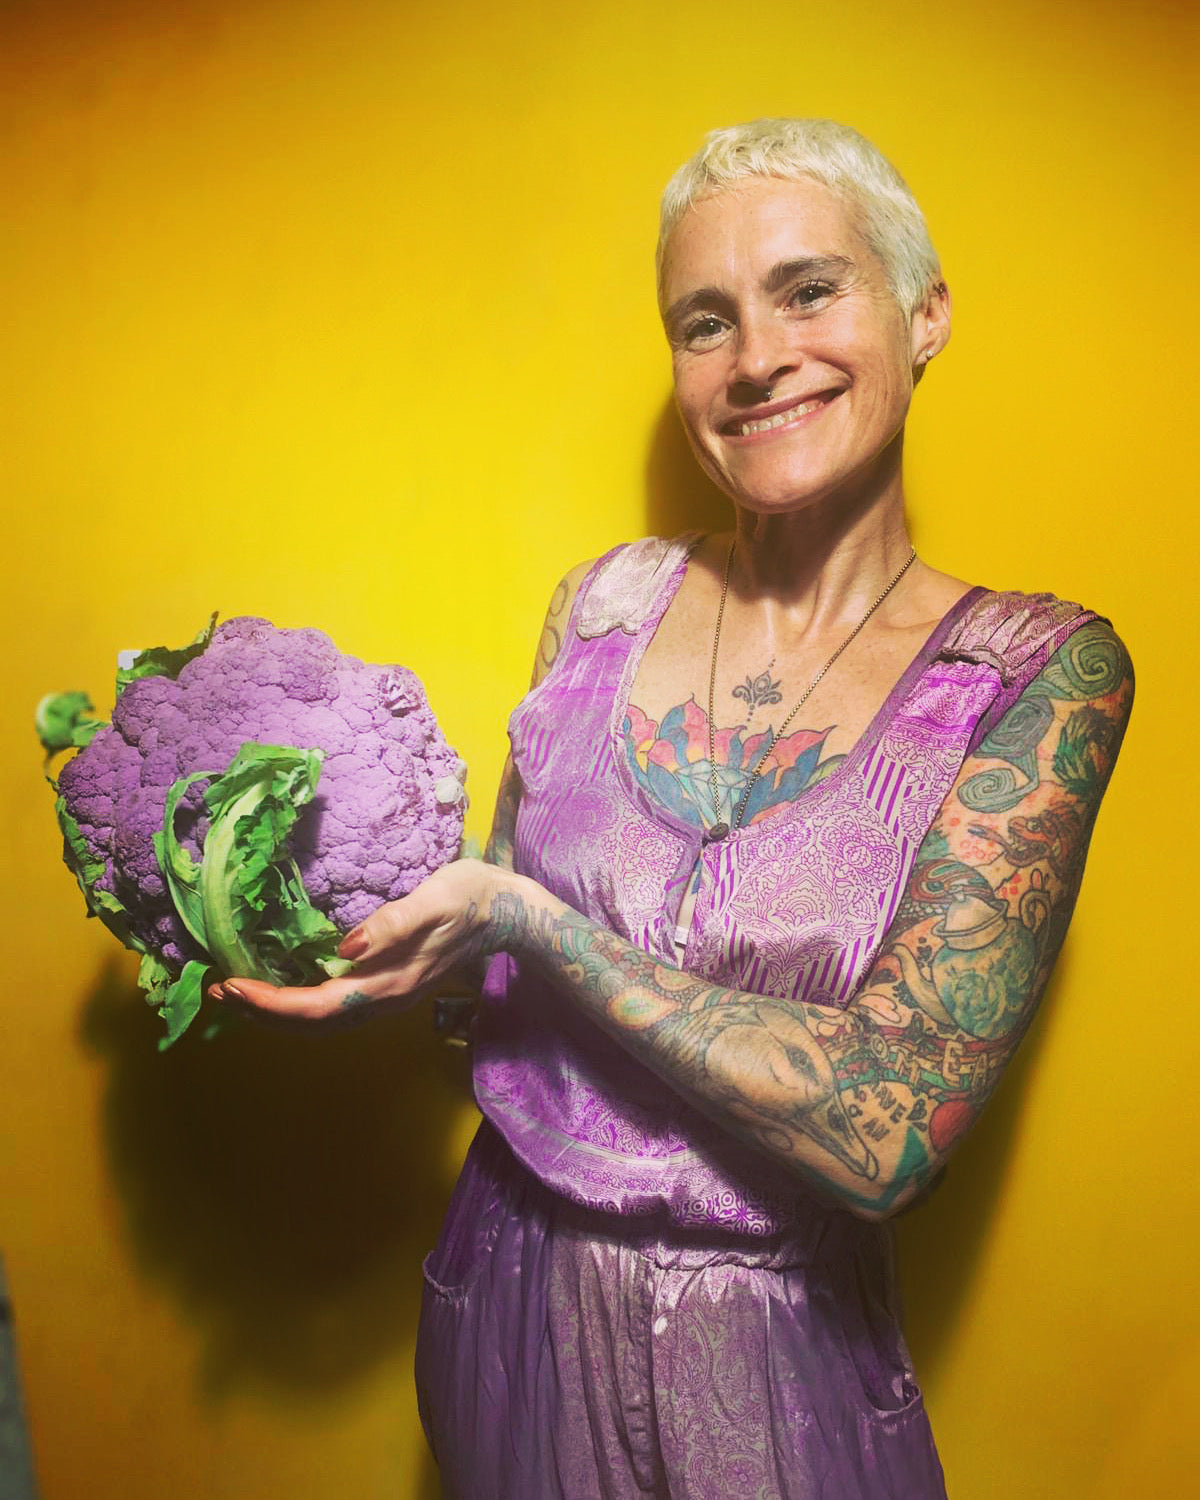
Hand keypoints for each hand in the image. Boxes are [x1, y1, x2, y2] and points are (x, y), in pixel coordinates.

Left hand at [207, 858, 506, 1025]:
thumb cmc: (470, 896)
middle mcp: (384, 997)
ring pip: (321, 1019)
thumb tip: (345, 947)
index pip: (318, 1005)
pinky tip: (281, 986)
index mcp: (390, 982)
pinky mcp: (386, 984)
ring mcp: (386, 995)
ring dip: (276, 1012)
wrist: (507, 909)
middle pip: (313, 1022)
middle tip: (218, 992)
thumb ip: (392, 924)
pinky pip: (332, 1005)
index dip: (271, 1003)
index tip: (232, 987)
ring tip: (237, 994)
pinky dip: (297, 1003)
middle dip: (262, 1012)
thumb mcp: (434, 900)